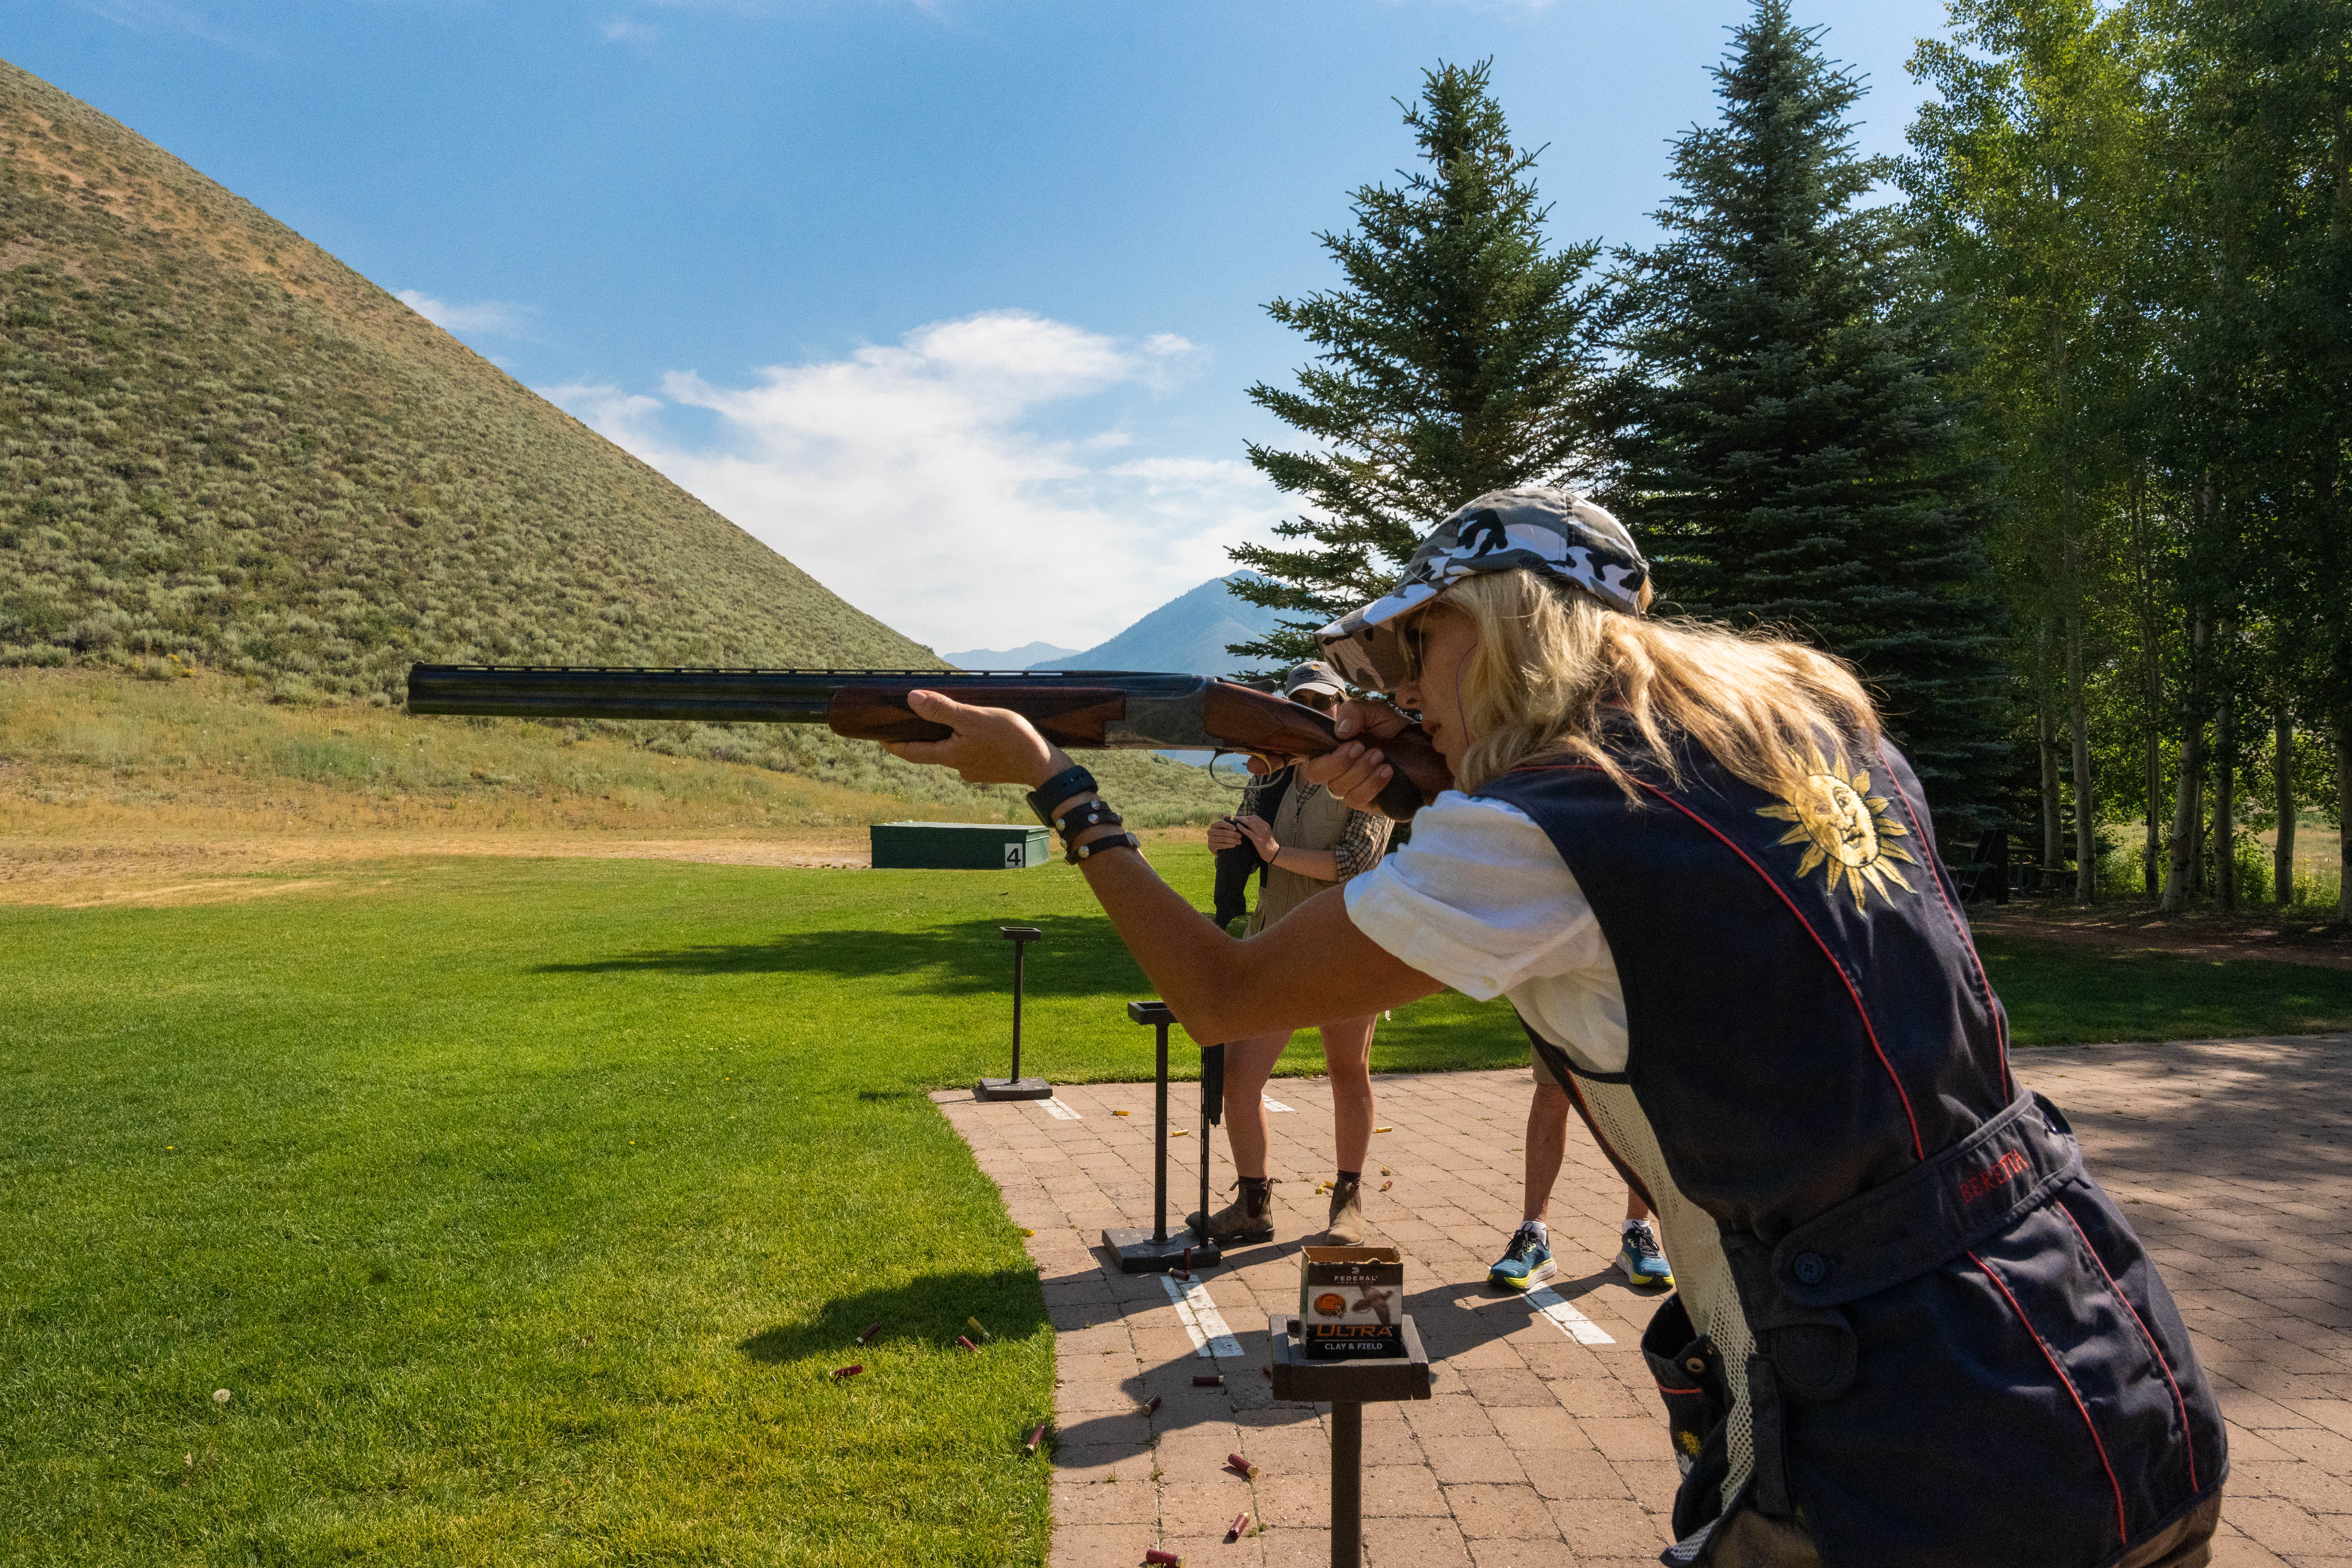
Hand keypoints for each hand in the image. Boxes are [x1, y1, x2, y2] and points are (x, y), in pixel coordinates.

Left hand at [876, 690, 1066, 786]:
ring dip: (949, 739)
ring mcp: (976, 770)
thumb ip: (942, 709)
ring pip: (954, 752)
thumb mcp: (974, 718)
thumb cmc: (1010, 739)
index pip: (912, 752)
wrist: (1044, 764)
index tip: (880, 736)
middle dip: (923, 737)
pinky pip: (973, 754)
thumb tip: (912, 699)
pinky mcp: (992, 770)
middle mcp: (960, 767)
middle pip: (932, 751)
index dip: (894, 744)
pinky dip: (969, 743)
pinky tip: (980, 733)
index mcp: (951, 755)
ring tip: (952, 720)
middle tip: (914, 720)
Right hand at [1205, 817, 1244, 850]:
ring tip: (1239, 841)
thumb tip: (1228, 815)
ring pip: (1223, 839)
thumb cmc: (1223, 834)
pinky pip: (1221, 845)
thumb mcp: (1224, 827)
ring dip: (1232, 840)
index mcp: (1213, 825)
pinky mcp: (1211, 846)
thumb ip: (1226, 820)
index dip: (1228, 825)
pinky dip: (1228, 845)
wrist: (1217, 847)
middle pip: (1223, 832)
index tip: (1235, 829)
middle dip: (1233, 834)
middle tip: (1240, 836)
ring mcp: (1210, 839)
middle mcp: (1210, 831)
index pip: (1221, 823)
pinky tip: (1234, 845)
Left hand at [1233, 814, 1278, 862]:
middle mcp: (1264, 828)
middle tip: (1236, 818)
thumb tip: (1252, 823)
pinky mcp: (1257, 840)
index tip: (1241, 817)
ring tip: (1235, 820)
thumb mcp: (1267, 833)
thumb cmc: (1268, 843)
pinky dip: (1242, 828)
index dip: (1247, 816)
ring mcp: (1261, 834)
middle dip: (1242, 817)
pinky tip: (1237, 826)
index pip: (1255, 817)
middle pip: (1251, 819)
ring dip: (1241, 820)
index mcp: (1266, 825)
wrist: (1273, 852)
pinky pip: (1248, 832)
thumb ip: (1261, 827)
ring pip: (1249, 823)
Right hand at [1302, 698, 1416, 811]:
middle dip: (1338, 763)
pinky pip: (1356, 800)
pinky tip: (1387, 771)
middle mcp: (1336, 770)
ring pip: (1339, 789)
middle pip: (1317, 776)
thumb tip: (1341, 732)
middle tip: (1363, 747)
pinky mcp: (1366, 801)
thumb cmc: (1391, 727)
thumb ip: (1354, 712)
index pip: (1310, 759)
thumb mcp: (1374, 711)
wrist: (1420, 745)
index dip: (1323, 756)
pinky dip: (1371, 786)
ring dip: (1359, 772)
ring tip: (1380, 755)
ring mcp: (1350, 787)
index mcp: (1331, 748)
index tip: (1349, 741)